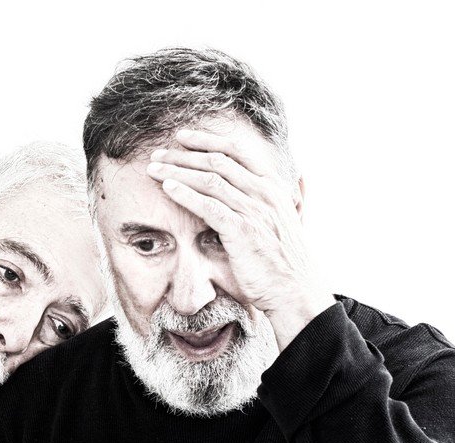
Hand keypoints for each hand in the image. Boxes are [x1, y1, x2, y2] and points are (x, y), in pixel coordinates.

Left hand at [147, 129, 334, 349]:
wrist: (295, 291)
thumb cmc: (289, 261)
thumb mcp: (294, 221)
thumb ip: (292, 198)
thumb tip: (300, 178)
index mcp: (273, 186)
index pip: (236, 151)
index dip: (206, 141)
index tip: (182, 138)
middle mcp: (264, 192)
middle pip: (217, 162)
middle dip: (184, 155)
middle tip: (158, 153)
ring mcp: (253, 210)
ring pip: (209, 180)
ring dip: (177, 171)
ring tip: (154, 169)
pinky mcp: (241, 230)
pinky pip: (208, 206)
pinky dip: (185, 194)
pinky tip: (168, 188)